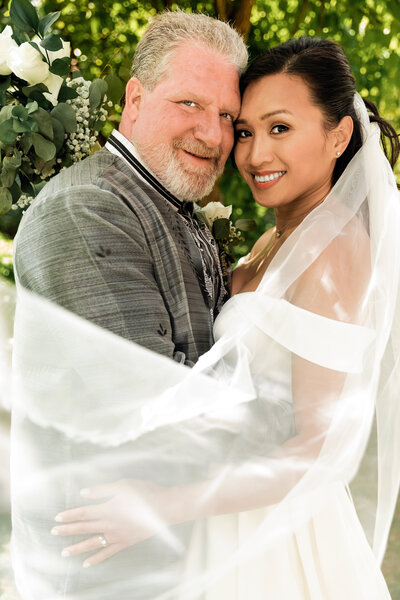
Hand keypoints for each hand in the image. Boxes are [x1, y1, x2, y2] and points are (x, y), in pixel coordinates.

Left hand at [51, 478, 174, 566]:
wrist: (164, 508)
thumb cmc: (145, 493)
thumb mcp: (122, 485)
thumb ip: (101, 490)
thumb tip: (84, 493)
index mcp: (107, 509)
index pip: (83, 513)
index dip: (69, 515)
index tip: (57, 518)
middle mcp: (109, 524)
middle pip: (84, 528)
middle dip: (67, 530)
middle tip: (54, 533)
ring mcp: (116, 536)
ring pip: (92, 544)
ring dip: (77, 548)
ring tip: (64, 552)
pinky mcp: (125, 543)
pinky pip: (107, 553)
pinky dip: (96, 559)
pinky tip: (87, 563)